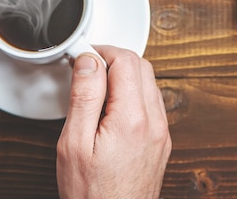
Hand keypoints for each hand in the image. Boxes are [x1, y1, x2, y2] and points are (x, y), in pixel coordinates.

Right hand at [57, 46, 171, 198]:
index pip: (126, 61)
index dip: (102, 51)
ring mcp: (161, 133)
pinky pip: (151, 103)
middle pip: (142, 67)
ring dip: (124, 76)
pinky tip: (112, 108)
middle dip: (114, 60)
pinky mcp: (161, 142)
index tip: (82, 57)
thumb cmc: (92, 194)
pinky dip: (132, 94)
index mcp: (132, 119)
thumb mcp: (74, 144)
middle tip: (88, 69)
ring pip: (149, 83)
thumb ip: (85, 97)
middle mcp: (154, 123)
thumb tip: (89, 61)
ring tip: (97, 90)